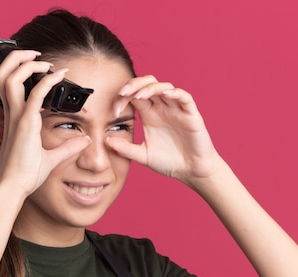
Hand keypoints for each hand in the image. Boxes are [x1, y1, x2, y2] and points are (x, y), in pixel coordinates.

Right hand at [0, 51, 90, 196]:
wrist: (15, 187)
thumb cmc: (25, 175)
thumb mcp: (50, 158)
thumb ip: (67, 148)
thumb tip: (84, 141)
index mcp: (14, 119)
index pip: (10, 86)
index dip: (22, 72)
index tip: (43, 69)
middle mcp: (12, 114)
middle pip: (3, 74)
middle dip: (16, 58)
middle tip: (35, 54)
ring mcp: (17, 117)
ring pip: (12, 77)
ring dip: (28, 63)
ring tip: (45, 60)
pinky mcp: (26, 124)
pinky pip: (36, 94)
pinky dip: (47, 81)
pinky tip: (59, 76)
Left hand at [107, 76, 222, 185]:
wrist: (191, 171)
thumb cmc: (169, 161)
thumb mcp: (143, 156)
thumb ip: (126, 149)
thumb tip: (107, 141)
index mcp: (149, 114)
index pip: (134, 95)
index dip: (123, 97)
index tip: (114, 110)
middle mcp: (162, 108)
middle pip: (148, 84)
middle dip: (134, 84)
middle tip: (123, 92)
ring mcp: (176, 109)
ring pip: (164, 87)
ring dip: (151, 88)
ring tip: (140, 95)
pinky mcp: (190, 114)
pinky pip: (184, 98)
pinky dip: (175, 93)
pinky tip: (165, 95)